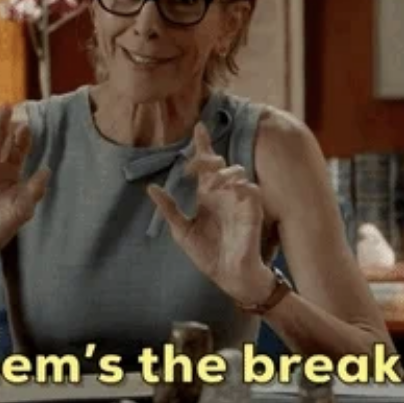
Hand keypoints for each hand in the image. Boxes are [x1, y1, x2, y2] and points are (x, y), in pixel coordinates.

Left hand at [147, 123, 273, 304]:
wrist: (229, 276)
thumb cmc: (209, 254)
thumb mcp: (182, 231)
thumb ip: (169, 209)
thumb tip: (150, 188)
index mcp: (208, 196)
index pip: (206, 165)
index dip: (203, 144)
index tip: (198, 126)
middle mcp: (224, 194)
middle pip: (220, 163)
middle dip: (208, 158)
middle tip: (195, 166)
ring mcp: (239, 201)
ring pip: (237, 171)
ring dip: (222, 174)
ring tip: (210, 186)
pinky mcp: (252, 211)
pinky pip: (251, 189)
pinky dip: (240, 187)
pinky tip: (228, 192)